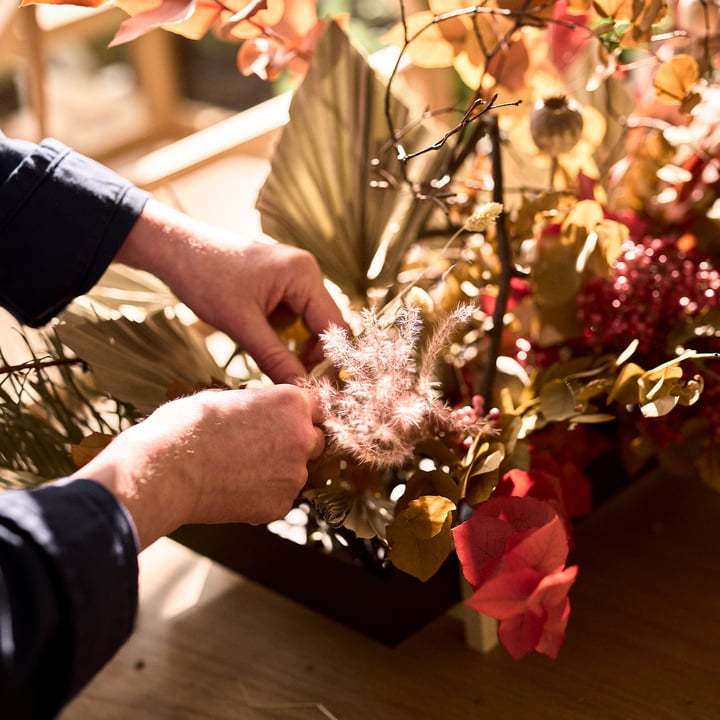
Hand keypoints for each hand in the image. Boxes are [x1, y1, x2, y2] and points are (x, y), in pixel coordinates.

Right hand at [72, 386, 323, 549]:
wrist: (165, 471)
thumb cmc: (187, 427)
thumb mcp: (224, 397)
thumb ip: (256, 406)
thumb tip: (257, 412)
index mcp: (292, 403)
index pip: (315, 408)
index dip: (298, 416)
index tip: (283, 423)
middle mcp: (302, 437)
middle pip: (314, 442)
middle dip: (295, 444)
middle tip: (261, 447)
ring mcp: (294, 475)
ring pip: (297, 473)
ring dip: (279, 471)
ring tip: (240, 470)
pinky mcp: (280, 505)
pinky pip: (280, 498)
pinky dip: (264, 495)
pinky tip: (235, 489)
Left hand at [115, 199, 345, 383]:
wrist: (176, 250)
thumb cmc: (205, 279)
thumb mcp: (241, 325)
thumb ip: (274, 357)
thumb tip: (299, 389)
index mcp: (304, 274)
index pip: (333, 325)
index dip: (330, 360)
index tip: (318, 389)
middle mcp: (306, 271)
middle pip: (326, 324)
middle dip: (315, 356)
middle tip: (298, 384)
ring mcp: (295, 276)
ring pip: (311, 322)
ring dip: (301, 348)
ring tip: (282, 370)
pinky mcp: (281, 283)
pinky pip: (296, 315)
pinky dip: (288, 337)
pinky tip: (272, 351)